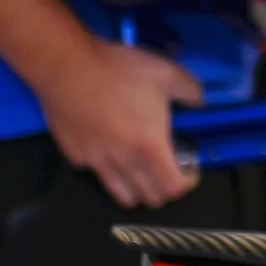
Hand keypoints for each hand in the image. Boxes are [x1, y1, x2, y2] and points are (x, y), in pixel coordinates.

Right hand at [33, 36, 204, 208]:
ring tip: (142, 169)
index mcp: (149, 146)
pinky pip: (97, 173)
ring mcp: (96, 162)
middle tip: (168, 170)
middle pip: (149, 198)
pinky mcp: (75, 156)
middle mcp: (123, 161)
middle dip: (164, 189)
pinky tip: (111, 150)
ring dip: (137, 189)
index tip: (189, 170)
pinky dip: (109, 170)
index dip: (187, 183)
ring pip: (122, 195)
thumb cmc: (118, 69)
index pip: (172, 188)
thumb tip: (199, 102)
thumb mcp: (166, 72)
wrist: (66, 67)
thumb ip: (190, 91)